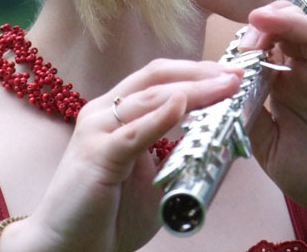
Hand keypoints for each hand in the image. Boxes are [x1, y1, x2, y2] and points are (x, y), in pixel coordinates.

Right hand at [27, 59, 241, 251]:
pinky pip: (133, 132)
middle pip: (158, 76)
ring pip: (151, 97)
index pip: (161, 77)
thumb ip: (180, 152)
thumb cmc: (111, 213)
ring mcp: (98, 130)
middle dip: (201, 72)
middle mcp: (104, 112)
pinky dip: (161, 117)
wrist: (70, 249)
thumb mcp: (157, 176)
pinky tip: (184, 105)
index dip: (198, 71)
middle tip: (236, 75)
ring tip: (225, 86)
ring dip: (193, 89)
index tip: (233, 74)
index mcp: (118, 112)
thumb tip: (219, 138)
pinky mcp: (97, 155)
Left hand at [242, 2, 306, 230]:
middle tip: (252, 23)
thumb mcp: (270, 148)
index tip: (236, 47)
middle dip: (271, 22)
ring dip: (297, 24)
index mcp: (286, 85)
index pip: (269, 46)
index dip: (252, 38)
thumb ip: (252, 120)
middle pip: (292, 33)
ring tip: (272, 18)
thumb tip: (226, 91)